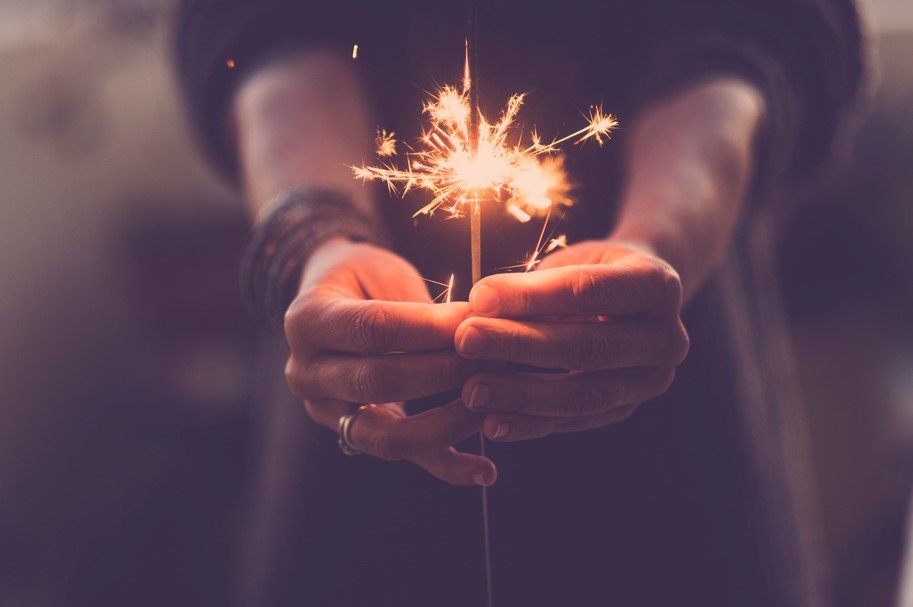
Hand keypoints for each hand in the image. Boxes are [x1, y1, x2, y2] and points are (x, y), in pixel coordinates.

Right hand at [284, 238, 496, 484]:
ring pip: (386, 435)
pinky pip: (402, 456)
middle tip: (493, 359)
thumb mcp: (383, 274)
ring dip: (447, 424)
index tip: (474, 320)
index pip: (372, 329)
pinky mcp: (353, 434)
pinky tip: (484, 470)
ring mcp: (325, 411)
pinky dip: (446, 466)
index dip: (428, 328)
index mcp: (307, 321)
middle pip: (379, 381)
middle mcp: (305, 372)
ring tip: (492, 408)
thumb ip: (419, 307)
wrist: (333, 302)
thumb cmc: (366, 280)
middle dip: (443, 372)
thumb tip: (477, 328)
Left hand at [454, 240, 688, 441]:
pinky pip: (575, 421)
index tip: (479, 296)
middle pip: (587, 346)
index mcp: (657, 284)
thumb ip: (534, 286)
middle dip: (520, 344)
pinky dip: (531, 424)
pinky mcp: (627, 409)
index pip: (587, 291)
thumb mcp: (571, 262)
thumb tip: (479, 308)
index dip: (531, 295)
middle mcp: (667, 337)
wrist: (635, 301)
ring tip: (472, 390)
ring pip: (584, 394)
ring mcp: (651, 381)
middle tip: (466, 340)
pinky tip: (492, 423)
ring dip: (522, 394)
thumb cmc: (591, 272)